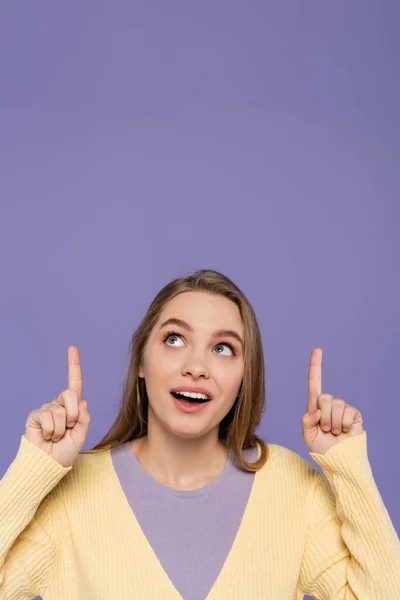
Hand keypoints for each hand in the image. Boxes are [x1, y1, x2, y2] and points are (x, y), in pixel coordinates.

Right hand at [24, 346, 90, 466]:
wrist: (48, 465)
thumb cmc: (64, 452)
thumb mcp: (80, 435)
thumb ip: (84, 418)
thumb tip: (82, 400)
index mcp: (71, 407)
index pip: (74, 383)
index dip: (73, 365)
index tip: (72, 348)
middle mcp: (58, 404)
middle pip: (71, 394)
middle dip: (74, 414)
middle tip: (68, 429)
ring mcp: (46, 409)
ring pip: (61, 410)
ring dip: (61, 428)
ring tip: (56, 437)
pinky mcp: (35, 415)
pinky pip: (48, 417)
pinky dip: (51, 430)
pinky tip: (47, 436)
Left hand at [301, 348, 363, 454]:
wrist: (338, 459)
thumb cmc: (322, 448)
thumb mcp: (308, 435)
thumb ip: (307, 420)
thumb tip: (316, 409)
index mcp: (315, 406)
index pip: (315, 383)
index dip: (316, 366)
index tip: (318, 349)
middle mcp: (329, 404)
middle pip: (324, 398)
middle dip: (323, 417)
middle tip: (326, 430)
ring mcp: (342, 408)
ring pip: (335, 404)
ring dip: (333, 422)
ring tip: (334, 432)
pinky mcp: (354, 413)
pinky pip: (346, 413)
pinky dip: (343, 425)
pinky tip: (345, 431)